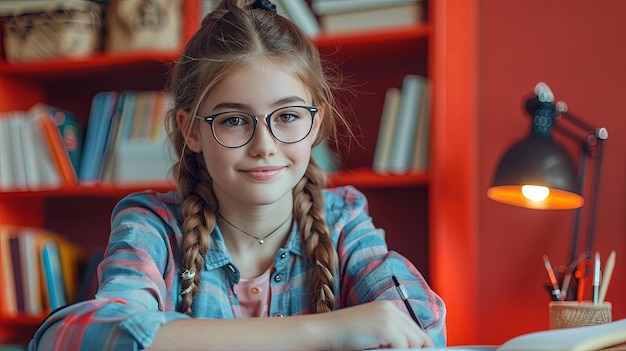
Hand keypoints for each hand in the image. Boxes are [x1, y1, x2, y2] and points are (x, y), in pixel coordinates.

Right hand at [319, 300, 433, 349]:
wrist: (324, 331)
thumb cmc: (344, 334)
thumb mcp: (371, 329)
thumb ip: (389, 333)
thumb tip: (409, 346)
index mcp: (387, 307)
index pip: (414, 328)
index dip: (420, 344)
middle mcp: (390, 309)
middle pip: (418, 335)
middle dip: (419, 350)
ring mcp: (388, 318)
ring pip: (413, 342)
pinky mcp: (385, 328)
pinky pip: (403, 346)